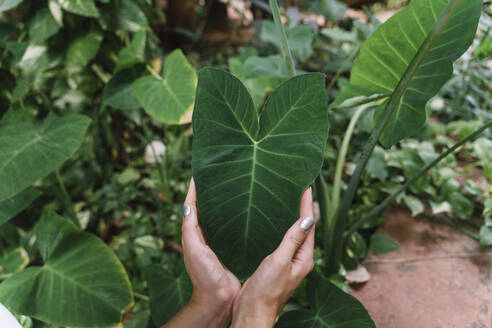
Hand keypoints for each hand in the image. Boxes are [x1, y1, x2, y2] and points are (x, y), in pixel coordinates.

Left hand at [163, 178, 240, 327]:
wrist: (219, 298)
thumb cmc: (204, 275)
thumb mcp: (194, 249)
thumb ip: (190, 228)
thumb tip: (189, 203)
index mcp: (193, 233)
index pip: (192, 205)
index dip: (194, 188)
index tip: (200, 171)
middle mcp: (204, 235)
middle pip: (206, 208)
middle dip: (211, 191)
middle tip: (220, 174)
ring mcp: (218, 241)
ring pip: (220, 216)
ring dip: (224, 203)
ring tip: (235, 186)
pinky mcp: (232, 247)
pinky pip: (233, 228)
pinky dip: (236, 217)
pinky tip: (248, 210)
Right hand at [231, 188, 314, 327]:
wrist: (252, 312)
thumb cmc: (266, 291)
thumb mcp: (279, 262)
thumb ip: (292, 240)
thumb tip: (307, 218)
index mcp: (304, 257)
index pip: (309, 224)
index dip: (307, 204)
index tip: (306, 186)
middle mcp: (299, 259)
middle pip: (303, 228)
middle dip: (302, 208)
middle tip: (298, 188)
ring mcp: (288, 262)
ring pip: (292, 234)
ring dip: (291, 217)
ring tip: (287, 199)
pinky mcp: (276, 265)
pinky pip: (282, 241)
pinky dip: (280, 227)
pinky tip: (272, 222)